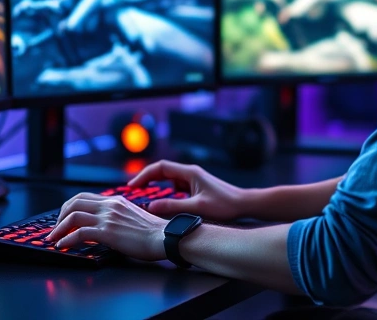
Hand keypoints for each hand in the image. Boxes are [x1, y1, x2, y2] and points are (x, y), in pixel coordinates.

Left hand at [46, 193, 167, 260]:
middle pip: (74, 202)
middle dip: (60, 216)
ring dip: (59, 229)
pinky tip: (63, 246)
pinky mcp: (107, 232)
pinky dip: (66, 240)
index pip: (84, 197)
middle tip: (55, 228)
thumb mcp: (133, 216)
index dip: (69, 206)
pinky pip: (79, 233)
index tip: (63, 217)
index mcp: (116, 201)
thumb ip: (118, 215)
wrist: (165, 237)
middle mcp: (110, 205)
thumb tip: (105, 224)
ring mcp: (108, 218)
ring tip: (54, 239)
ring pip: (73, 216)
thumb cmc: (154, 232)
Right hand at [127, 160, 246, 221]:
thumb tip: (151, 206)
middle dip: (147, 180)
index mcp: (189, 173)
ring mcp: (193, 180)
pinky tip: (163, 204)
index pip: (160, 167)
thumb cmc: (225, 205)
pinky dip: (166, 193)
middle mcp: (190, 173)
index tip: (133, 185)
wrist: (243, 205)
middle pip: (162, 171)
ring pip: (169, 180)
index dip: (144, 175)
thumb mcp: (196, 208)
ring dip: (156, 187)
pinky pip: (176, 188)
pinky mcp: (196, 188)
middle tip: (134, 191)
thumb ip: (173, 207)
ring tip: (144, 197)